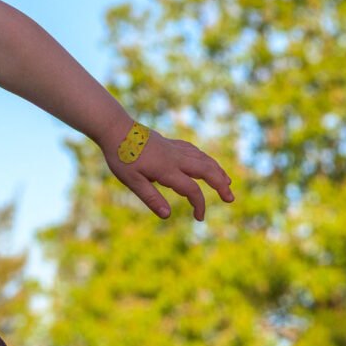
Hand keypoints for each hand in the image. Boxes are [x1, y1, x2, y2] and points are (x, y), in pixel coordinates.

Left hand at [103, 126, 234, 220]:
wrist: (115, 128)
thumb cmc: (121, 156)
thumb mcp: (132, 181)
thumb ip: (151, 197)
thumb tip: (167, 215)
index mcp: (167, 169)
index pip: (192, 190)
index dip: (199, 205)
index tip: (199, 217)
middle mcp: (175, 157)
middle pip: (207, 170)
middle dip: (221, 184)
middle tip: (230, 198)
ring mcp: (174, 148)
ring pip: (203, 158)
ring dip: (217, 170)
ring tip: (227, 182)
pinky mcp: (170, 142)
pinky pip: (194, 150)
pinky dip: (205, 159)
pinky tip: (206, 163)